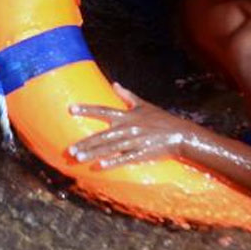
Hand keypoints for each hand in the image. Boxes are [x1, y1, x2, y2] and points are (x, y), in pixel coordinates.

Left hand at [68, 83, 186, 168]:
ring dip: (93, 153)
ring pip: (110, 148)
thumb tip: (115, 84)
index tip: (70, 109)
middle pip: (103, 135)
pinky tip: (100, 165)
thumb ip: (127, 95)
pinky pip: (124, 159)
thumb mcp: (144, 105)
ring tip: (78, 157)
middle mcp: (128, 128)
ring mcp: (134, 142)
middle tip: (70, 149)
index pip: (103, 110)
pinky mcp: (141, 154)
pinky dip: (112, 162)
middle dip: (86, 142)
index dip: (87, 109)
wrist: (180, 135)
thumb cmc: (160, 119)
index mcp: (127, 115)